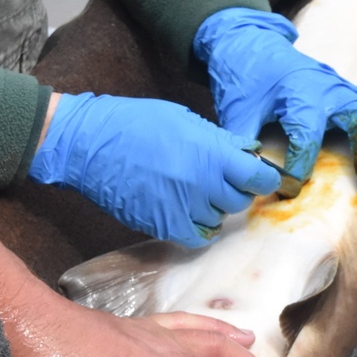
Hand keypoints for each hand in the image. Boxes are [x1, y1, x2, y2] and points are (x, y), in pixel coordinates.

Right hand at [28, 93, 281, 246]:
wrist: (91, 144)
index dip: (264, 178)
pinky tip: (192, 213)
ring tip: (200, 192)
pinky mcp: (163, 225)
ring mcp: (182, 208)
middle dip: (238, 191)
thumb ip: (221, 140)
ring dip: (216, 208)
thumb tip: (249, 151)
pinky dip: (199, 227)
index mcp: (211, 154)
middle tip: (225, 180)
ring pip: (219, 219)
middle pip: (240, 201)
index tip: (261, 176)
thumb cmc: (137, 123)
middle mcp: (201, 184)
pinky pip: (196, 236)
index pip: (257, 177)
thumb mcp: (186, 119)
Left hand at [193, 7, 356, 196]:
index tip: (292, 189)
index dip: (300, 162)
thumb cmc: (246, 81)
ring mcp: (344, 89)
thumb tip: (247, 179)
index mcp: (298, 87)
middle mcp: (328, 87)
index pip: (306, 130)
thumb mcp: (236, 111)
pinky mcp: (351, 96)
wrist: (255, 47)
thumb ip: (242, 144)